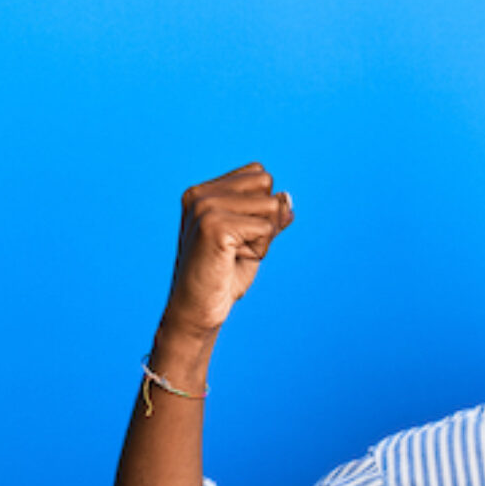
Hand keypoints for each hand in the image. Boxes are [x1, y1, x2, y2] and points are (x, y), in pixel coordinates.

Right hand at [160, 162, 294, 339]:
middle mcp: (201, 193)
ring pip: (270, 207)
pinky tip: (232, 261)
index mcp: (203, 191)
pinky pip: (266, 229)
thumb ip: (268, 217)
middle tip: (239, 247)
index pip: (258, 175)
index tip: (238, 235)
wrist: (196, 310)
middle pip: (266, 184)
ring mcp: (205, 207)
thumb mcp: (252, 241)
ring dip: (263, 238)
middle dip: (265, 219)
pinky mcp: (214, 225)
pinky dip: (259, 250)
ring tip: (234, 255)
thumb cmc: (222, 278)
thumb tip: (288, 198)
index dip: (263, 208)